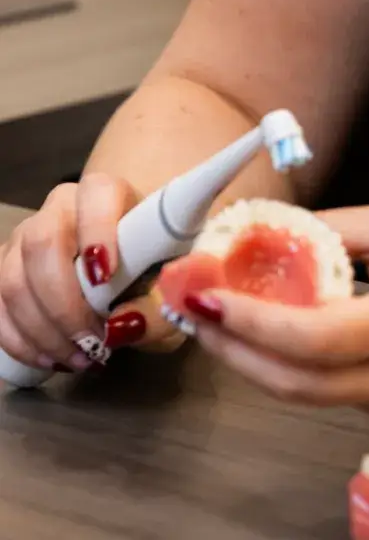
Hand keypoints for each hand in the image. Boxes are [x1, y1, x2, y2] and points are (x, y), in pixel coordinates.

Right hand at [0, 175, 184, 374]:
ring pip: (13, 280)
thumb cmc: (152, 264)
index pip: (97, 195)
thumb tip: (121, 328)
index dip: (98, 232)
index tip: (107, 278)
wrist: (129, 258)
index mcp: (107, 192)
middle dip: (64, 304)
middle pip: (42, 243)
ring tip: (81, 358)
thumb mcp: (169, 286)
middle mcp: (60, 207)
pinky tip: (51, 360)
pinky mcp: (6, 270)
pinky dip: (20, 341)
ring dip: (42, 331)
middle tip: (95, 341)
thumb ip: (159, 306)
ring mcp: (25, 237)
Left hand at [182, 201, 368, 415]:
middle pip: (292, 383)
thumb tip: (276, 232)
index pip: (313, 338)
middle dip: (232, 349)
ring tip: (216, 323)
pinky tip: (266, 335)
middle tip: (195, 311)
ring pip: (301, 394)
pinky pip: (324, 392)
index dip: (253, 322)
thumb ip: (341, 230)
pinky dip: (285, 366)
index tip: (212, 294)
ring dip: (250, 362)